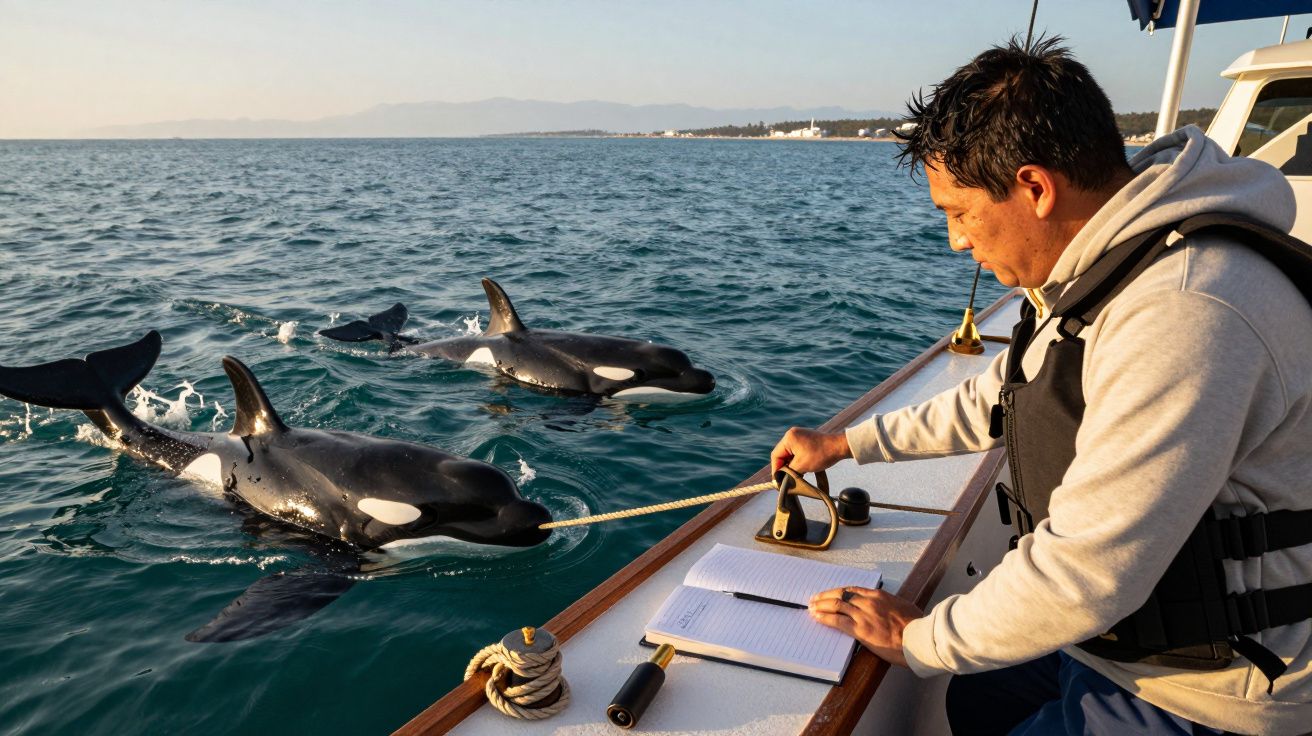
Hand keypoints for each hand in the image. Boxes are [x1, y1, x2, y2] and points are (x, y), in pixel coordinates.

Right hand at [770, 427, 851, 472]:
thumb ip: (789, 472)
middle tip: (786, 479)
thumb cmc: (822, 454)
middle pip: (782, 454)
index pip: (776, 456)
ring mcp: (799, 436)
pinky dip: (797, 460)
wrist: (840, 446)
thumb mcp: (802, 466)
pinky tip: (802, 468)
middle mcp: (792, 434)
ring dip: (791, 465)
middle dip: (784, 467)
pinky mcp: (806, 439)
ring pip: (789, 454)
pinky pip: (796, 451)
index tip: (778, 481)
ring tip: (796, 475)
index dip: (776, 469)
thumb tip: (782, 480)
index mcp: (789, 438)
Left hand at [808, 586, 922, 666]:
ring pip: (836, 605)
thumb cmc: (916, 626)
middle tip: (815, 598)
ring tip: (811, 607)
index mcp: (879, 595)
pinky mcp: (860, 630)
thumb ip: (890, 605)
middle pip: (840, 595)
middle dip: (825, 596)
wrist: (918, 638)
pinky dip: (825, 618)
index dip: (838, 591)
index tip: (830, 593)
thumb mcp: (903, 607)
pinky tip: (817, 617)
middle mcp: (868, 602)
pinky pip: (837, 621)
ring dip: (821, 605)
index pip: (852, 590)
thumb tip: (887, 608)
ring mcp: (863, 615)